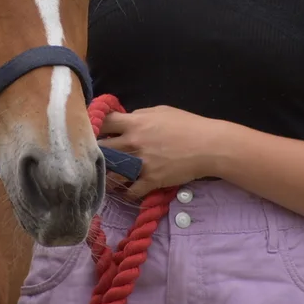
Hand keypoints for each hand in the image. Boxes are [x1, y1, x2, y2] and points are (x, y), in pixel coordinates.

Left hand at [99, 105, 215, 197]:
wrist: (209, 146)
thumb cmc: (187, 124)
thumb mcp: (161, 111)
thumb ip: (140, 115)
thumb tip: (126, 120)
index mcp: (135, 123)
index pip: (103, 122)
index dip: (95, 125)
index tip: (94, 130)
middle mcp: (133, 142)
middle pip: (101, 148)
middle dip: (95, 151)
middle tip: (94, 155)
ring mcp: (141, 163)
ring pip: (111, 171)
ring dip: (107, 173)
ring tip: (104, 174)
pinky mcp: (151, 180)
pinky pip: (130, 190)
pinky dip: (127, 191)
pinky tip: (126, 190)